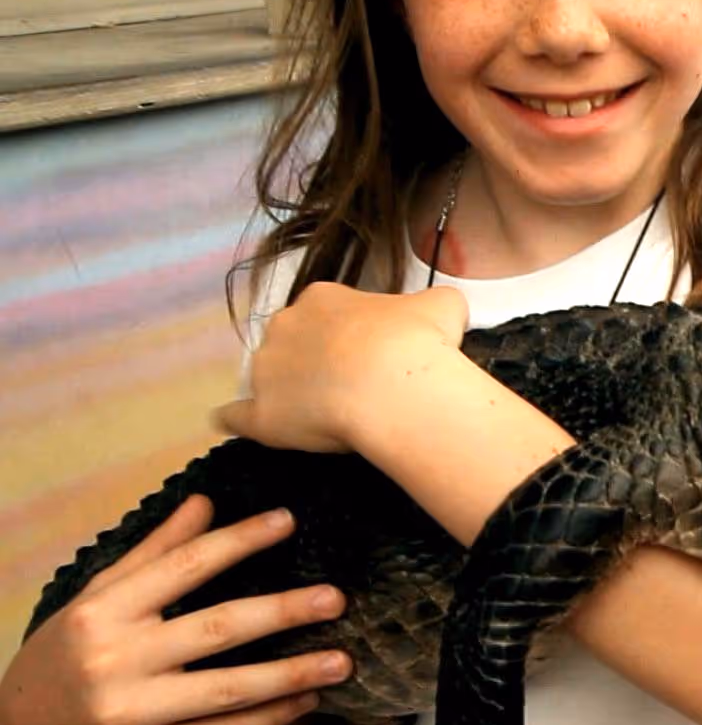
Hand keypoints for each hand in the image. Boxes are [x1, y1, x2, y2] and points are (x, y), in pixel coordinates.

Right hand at [0, 497, 350, 724]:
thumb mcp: (98, 595)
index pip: (184, 566)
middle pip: (216, 629)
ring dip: (291, 675)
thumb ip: (154, 552)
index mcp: (104, 610)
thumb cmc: (67, 652)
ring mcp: (129, 713)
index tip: (287, 521)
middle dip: (283, 613)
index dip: (239, 541)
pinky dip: (268, 719)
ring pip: (226, 690)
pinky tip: (306, 701)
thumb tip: (206, 503)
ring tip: (341, 661)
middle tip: (335, 599)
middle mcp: (115, 659)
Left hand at [217, 283, 468, 452]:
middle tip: (353, 383)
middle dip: (316, 358)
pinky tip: (240, 426)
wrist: (393, 387)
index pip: (328, 312)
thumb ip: (433, 304)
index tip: (372, 352)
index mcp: (323, 298)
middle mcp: (285, 326)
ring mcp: (266, 370)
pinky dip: (238, 420)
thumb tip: (437, 310)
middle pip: (294, 340)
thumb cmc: (417, 341)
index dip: (351, 333)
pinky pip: (237, 416)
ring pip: (269, 376)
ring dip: (288, 389)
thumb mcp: (441, 306)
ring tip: (321, 414)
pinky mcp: (259, 414)